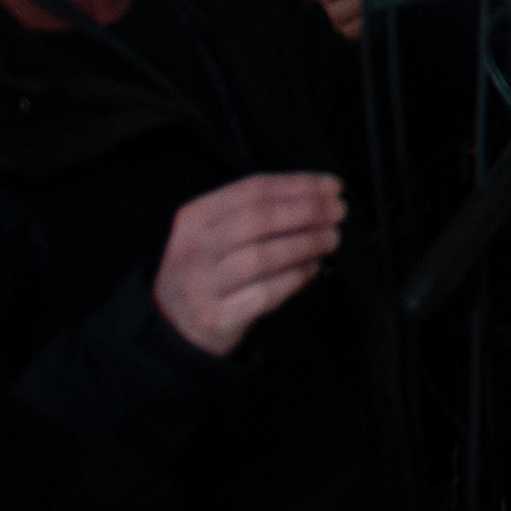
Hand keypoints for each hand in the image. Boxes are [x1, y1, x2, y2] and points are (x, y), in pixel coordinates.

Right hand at [152, 172, 345, 358]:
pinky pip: (264, 293)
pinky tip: (311, 269)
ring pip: (261, 256)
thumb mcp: (214, 233)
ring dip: (305, 243)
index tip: (331, 186)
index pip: (251, 190)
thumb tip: (318, 198)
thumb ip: (255, 213)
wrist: (173, 325)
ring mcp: (201, 284)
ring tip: (330, 238)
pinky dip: (295, 278)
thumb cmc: (208, 270)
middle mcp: (194, 248)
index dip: (298, 185)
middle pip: (258, 220)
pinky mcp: (215, 317)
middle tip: (338, 212)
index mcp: (195, 218)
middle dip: (306, 211)